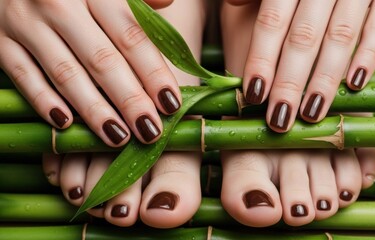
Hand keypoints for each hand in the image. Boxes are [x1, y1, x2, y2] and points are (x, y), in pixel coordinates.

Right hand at [0, 0, 179, 146]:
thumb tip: (169, 3)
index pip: (131, 37)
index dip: (153, 72)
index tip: (171, 103)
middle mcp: (59, 4)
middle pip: (102, 60)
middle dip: (129, 100)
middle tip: (150, 131)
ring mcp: (25, 22)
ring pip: (65, 74)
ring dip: (94, 110)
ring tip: (118, 137)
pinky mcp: (0, 40)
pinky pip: (23, 75)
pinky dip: (43, 101)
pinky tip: (65, 124)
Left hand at [226, 0, 374, 131]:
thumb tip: (232, 3)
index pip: (271, 23)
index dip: (262, 60)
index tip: (254, 95)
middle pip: (303, 37)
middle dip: (290, 82)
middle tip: (279, 120)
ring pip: (340, 37)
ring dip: (324, 79)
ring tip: (311, 114)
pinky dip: (369, 55)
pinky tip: (355, 84)